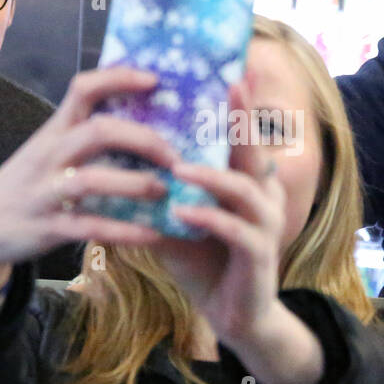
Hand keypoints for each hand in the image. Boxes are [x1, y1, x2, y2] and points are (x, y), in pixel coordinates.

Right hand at [0, 66, 178, 302]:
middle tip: (175, 156)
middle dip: (143, 139)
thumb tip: (144, 116)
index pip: (84, 89)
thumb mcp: (48, 149)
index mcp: (54, 130)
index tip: (154, 79)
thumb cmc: (29, 182)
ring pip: (92, 180)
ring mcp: (46, 192)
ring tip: (164, 191)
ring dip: (135, 185)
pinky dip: (124, 231)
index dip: (119, 78)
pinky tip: (152, 233)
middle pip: (98, 132)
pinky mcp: (47, 228)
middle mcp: (50, 155)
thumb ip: (85, 132)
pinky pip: (90, 227)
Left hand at [154, 83, 323, 383]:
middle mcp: (265, 197)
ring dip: (211, 176)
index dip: (239, 102)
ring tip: (178, 168)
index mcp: (248, 181)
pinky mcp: (260, 257)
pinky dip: (209, 219)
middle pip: (255, 150)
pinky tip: (182, 213)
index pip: (243, 135)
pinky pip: (237, 232)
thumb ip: (160, 188)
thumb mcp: (177, 217)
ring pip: (246, 191)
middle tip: (228, 86)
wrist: (231, 316)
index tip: (230, 68)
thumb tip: (117, 153)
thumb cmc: (205, 261)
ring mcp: (267, 226)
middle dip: (242, 118)